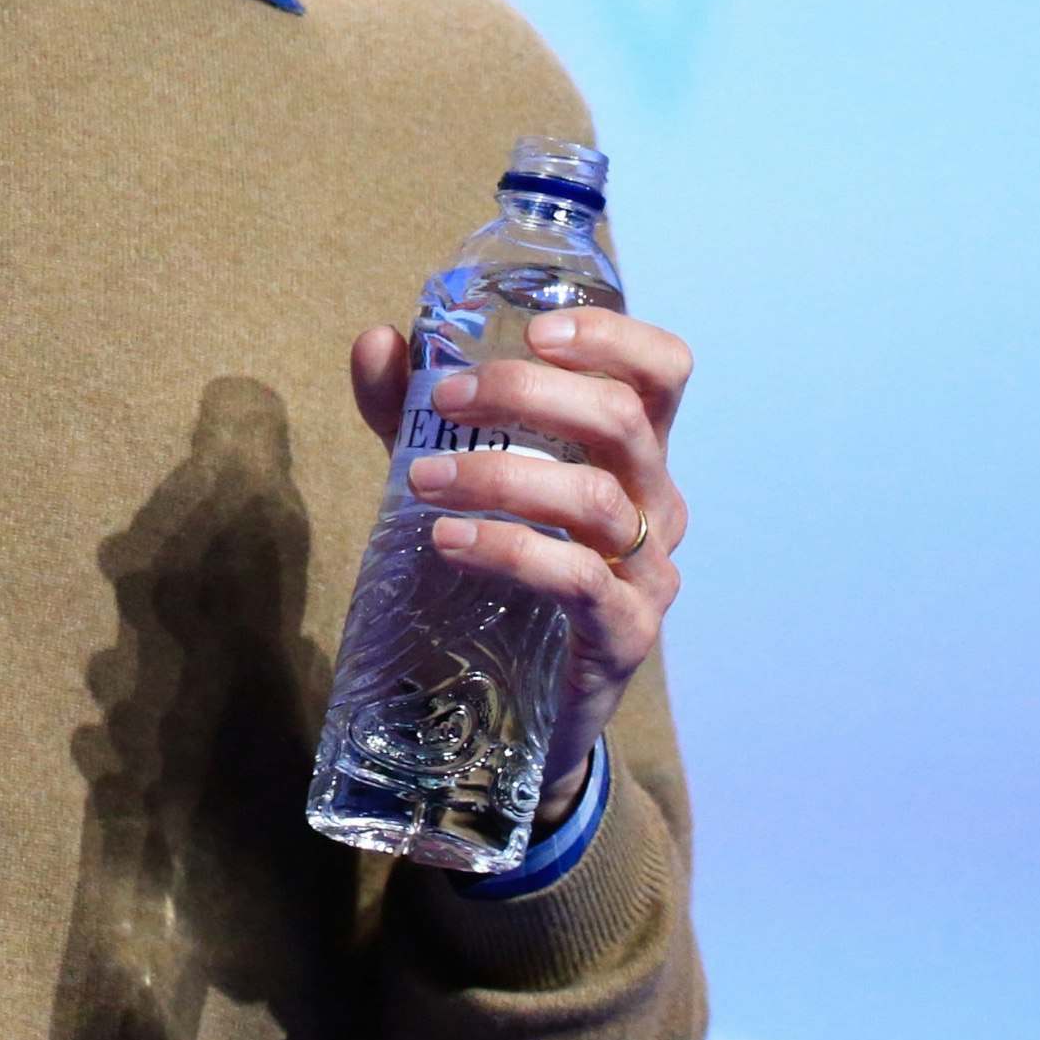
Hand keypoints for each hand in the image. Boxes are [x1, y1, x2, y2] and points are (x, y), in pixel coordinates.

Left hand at [348, 307, 690, 822]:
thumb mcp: (458, 476)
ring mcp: (649, 574)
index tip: (537, 330)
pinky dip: (510, 548)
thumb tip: (377, 343)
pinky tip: (450, 541)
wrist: (525, 708)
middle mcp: (657, 504)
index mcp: (633, 454)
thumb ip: (413, 413)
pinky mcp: (624, 635)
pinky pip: (578, 580)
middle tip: (446, 401)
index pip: (662, 372)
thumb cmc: (501, 572)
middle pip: (624, 421)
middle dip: (529, 395)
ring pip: (598, 501)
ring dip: (502, 475)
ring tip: (423, 479)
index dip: (614, 338)